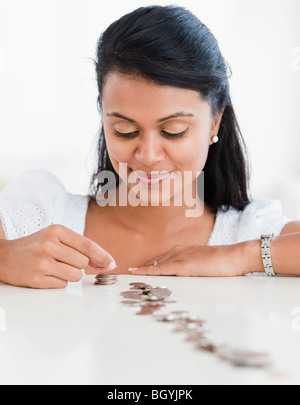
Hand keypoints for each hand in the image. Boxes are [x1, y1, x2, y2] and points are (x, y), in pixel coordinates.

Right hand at [0, 224, 116, 288]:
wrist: (4, 256)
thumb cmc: (36, 246)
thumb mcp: (55, 238)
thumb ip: (79, 247)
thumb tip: (103, 262)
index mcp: (56, 231)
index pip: (87, 244)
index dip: (102, 255)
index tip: (112, 264)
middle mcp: (49, 244)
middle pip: (83, 262)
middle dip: (78, 265)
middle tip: (63, 261)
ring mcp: (41, 262)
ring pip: (75, 275)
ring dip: (70, 275)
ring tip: (55, 268)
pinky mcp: (36, 278)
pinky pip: (62, 284)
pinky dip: (58, 282)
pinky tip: (46, 275)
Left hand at [129, 244, 241, 276]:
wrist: (234, 257)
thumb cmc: (222, 262)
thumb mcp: (203, 263)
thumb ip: (191, 267)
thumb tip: (185, 276)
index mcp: (182, 250)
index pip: (160, 259)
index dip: (147, 265)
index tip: (135, 270)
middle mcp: (177, 251)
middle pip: (154, 261)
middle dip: (141, 269)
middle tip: (125, 275)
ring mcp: (179, 257)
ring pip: (154, 264)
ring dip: (140, 271)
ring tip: (125, 275)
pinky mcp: (182, 265)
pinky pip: (160, 269)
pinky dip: (146, 271)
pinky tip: (135, 273)